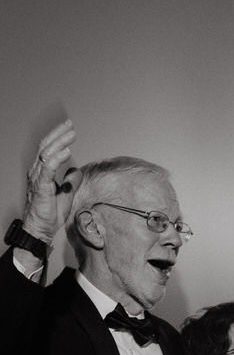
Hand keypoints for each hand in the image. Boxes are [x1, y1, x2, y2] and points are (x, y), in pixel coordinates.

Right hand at [23, 119, 79, 241]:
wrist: (40, 229)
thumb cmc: (49, 214)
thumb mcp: (66, 195)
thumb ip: (71, 182)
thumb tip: (76, 170)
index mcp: (41, 172)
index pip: (48, 149)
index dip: (58, 137)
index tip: (69, 129)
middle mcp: (37, 172)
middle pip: (46, 146)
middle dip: (59, 134)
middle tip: (71, 125)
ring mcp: (37, 179)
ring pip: (46, 154)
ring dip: (60, 142)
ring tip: (71, 135)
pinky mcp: (41, 187)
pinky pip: (48, 169)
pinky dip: (57, 159)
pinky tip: (66, 152)